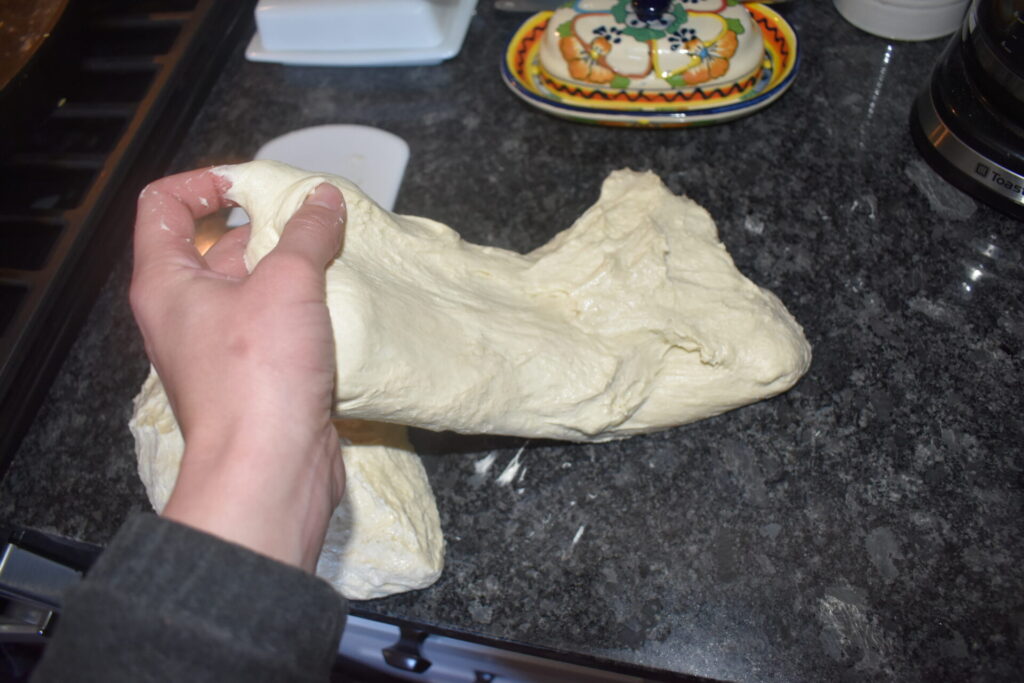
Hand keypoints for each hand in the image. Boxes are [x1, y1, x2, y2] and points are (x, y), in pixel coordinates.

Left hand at [130, 167, 345, 570]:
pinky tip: (342, 302)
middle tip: (314, 220)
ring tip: (337, 256)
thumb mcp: (288, 286)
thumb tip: (324, 199)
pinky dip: (303, 309)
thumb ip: (307, 234)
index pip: (163, 205)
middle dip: (265, 226)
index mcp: (167, 282)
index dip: (204, 182)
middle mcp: (184, 313)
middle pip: (214, 245)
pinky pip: (274, 326)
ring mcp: (218, 348)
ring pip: (251, 288)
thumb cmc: (260, 374)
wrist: (270, 471)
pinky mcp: (254, 376)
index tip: (255, 186)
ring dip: (291, 269)